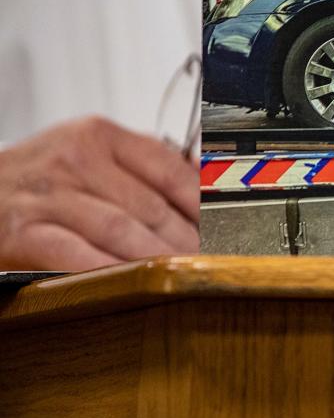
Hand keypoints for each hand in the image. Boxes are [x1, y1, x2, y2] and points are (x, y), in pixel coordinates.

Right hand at [0, 117, 199, 270]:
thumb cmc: (38, 180)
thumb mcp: (85, 154)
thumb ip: (140, 164)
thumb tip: (204, 180)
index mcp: (99, 136)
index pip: (170, 168)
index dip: (205, 203)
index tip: (228, 226)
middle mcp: (75, 158)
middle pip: (151, 205)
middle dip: (188, 240)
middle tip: (211, 261)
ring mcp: (48, 194)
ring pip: (121, 229)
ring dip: (158, 257)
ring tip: (183, 275)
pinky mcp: (22, 230)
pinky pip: (76, 253)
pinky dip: (109, 269)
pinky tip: (133, 281)